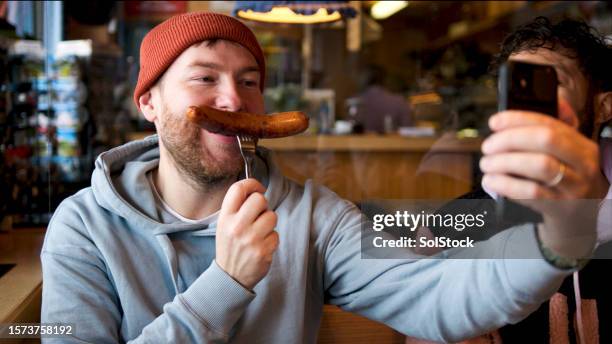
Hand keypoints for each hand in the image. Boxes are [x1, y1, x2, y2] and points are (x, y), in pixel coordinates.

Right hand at [216, 178, 278, 289]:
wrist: (230, 277)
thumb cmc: (230, 247)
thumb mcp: (224, 225)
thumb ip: (237, 208)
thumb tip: (256, 190)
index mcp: (225, 218)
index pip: (238, 189)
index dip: (252, 183)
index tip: (258, 188)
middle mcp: (237, 227)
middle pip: (260, 199)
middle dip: (263, 205)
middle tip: (259, 214)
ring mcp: (251, 239)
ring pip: (272, 216)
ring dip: (269, 223)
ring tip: (259, 233)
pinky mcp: (263, 250)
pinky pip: (276, 234)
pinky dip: (271, 239)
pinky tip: (261, 246)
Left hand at [480, 103, 603, 199]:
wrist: (578, 216)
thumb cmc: (564, 175)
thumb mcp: (566, 152)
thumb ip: (555, 127)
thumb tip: (552, 98)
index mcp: (582, 145)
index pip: (550, 123)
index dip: (518, 119)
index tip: (494, 122)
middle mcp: (582, 164)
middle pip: (545, 140)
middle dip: (510, 139)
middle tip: (488, 146)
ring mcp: (572, 187)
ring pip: (538, 165)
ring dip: (504, 162)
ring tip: (486, 164)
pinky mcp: (558, 207)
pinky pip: (530, 193)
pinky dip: (505, 184)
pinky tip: (491, 181)